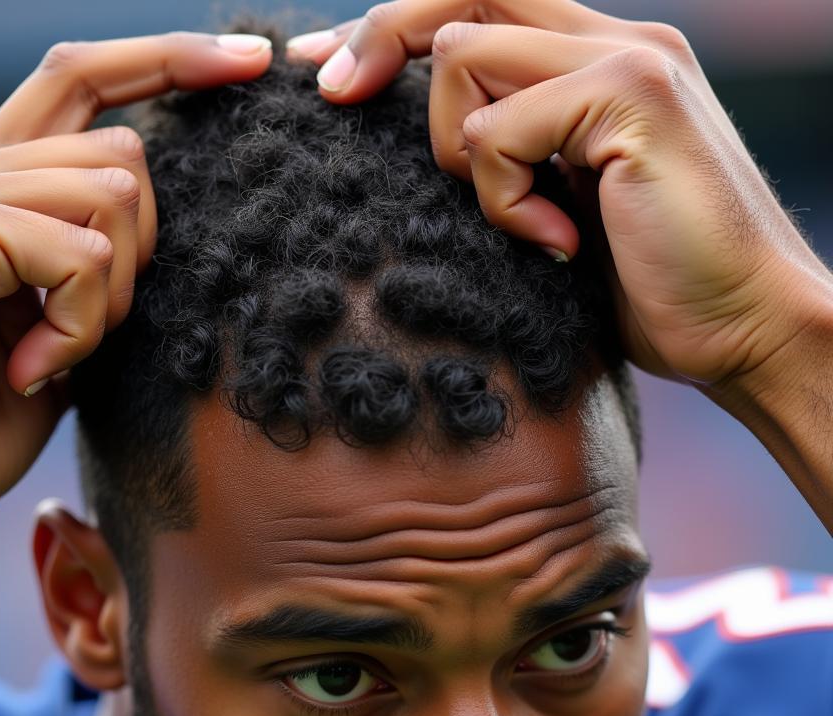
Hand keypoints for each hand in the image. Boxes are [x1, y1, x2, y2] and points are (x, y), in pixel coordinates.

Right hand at [0, 32, 271, 549]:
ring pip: (111, 194)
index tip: (251, 62)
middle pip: (124, 149)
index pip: (86, 80)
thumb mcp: (49, 334)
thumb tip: (150, 239)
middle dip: (142, 254)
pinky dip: (79, 326)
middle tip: (89, 333)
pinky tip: (32, 369)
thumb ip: (87, 272)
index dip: (171, 62)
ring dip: (109, 299)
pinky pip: (79, 253)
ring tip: (52, 357)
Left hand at [287, 1, 832, 388]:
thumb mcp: (558, 211)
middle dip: (378, 41)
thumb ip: (511, 160)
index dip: (390, 30)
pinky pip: (498, 130)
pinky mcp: (631, 94)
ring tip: (518, 222)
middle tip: (332, 94)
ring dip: (459, 154)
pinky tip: (554, 242)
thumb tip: (431, 149)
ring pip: (460, 55)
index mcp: (591, 62)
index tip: (328, 71)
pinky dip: (502, 199)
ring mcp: (625, 58)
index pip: (474, 5)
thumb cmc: (648, 287)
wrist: (743, 327)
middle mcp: (610, 39)